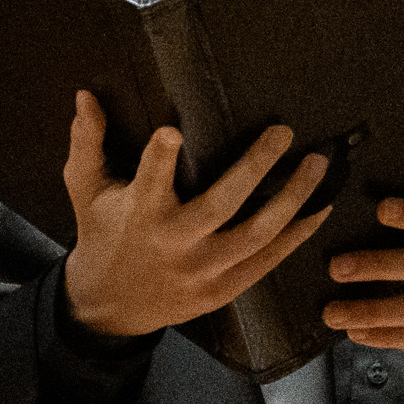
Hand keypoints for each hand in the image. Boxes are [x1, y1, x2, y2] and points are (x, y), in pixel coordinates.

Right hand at [60, 101, 329, 340]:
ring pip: (257, 234)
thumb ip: (87, 142)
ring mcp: (202, 270)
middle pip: (222, 204)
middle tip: (283, 132)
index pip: (148, 182)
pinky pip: (267, 261)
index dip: (159, 159)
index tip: (172, 132)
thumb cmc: (101, 233)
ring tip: (316, 164)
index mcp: (139, 214)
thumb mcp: (85, 188)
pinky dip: (296, 235)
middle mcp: (174, 243)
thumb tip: (85, 96)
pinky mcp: (221, 290)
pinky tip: (318, 209)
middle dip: (256, 167)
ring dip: (292, 198)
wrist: (109, 306)